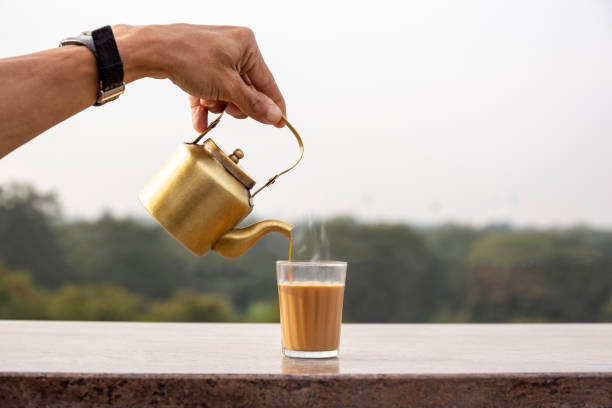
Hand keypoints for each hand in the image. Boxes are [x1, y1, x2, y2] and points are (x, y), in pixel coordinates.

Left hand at [113, 24, 285, 131]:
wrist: (151, 50)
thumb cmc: (187, 56)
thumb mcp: (226, 86)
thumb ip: (252, 103)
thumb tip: (273, 115)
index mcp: (247, 46)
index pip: (267, 82)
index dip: (273, 105)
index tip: (280, 122)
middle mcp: (234, 47)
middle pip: (246, 90)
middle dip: (234, 104)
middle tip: (226, 108)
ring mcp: (216, 54)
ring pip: (227, 91)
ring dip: (217, 104)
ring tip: (206, 104)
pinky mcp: (200, 62)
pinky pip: (210, 87)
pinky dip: (204, 102)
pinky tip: (198, 116)